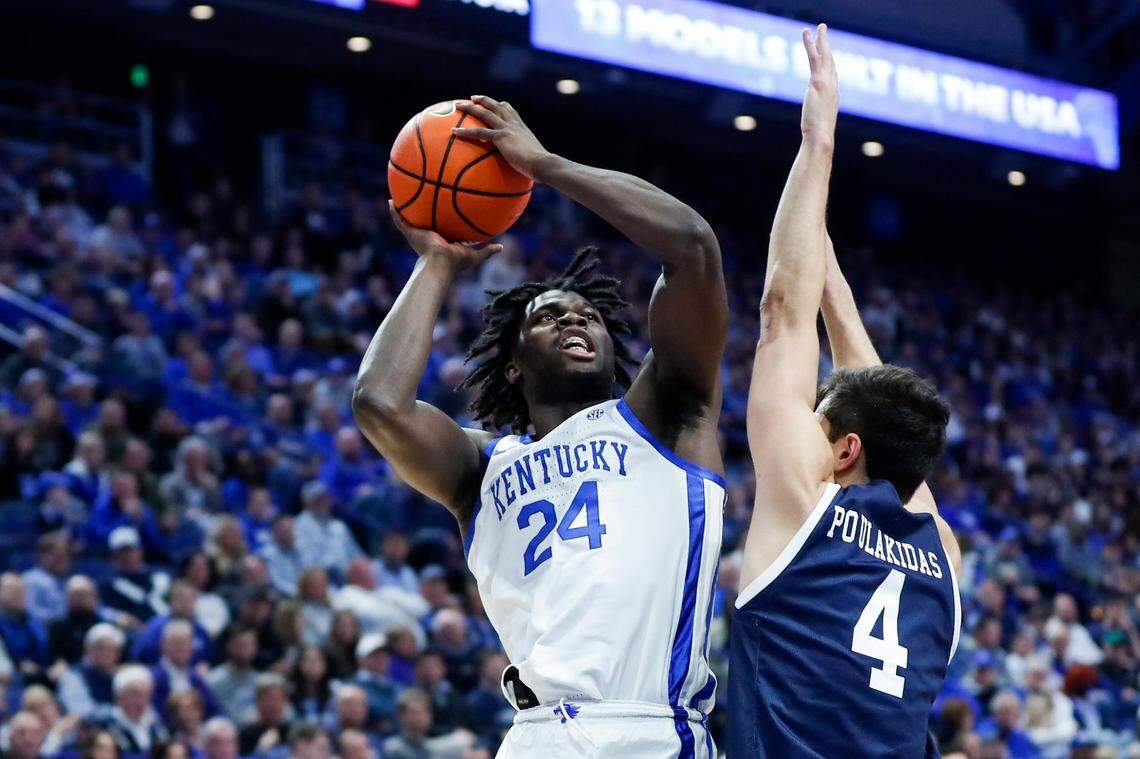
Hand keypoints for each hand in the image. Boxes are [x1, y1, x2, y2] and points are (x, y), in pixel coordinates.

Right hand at [388, 201, 501, 269]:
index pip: (443, 226)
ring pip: (410, 218)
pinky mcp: (411, 232)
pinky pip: (400, 220)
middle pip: (425, 219)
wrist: (440, 263)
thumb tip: (502, 247)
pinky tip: (390, 200)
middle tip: (423, 196)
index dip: (443, 218)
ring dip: (405, 208)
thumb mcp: (474, 255)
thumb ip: (487, 250)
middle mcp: (429, 235)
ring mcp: (418, 234)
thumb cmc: (456, 262)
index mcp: (442, 240)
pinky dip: (394, 212)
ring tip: (401, 194)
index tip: (444, 208)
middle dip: (423, 210)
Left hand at [453, 95, 550, 179]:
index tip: (496, 103)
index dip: (502, 106)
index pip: (511, 111)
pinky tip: (453, 132)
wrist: (543, 163)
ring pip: (485, 113)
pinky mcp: (500, 138)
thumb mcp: (534, 160)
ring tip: (457, 106)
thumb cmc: (541, 167)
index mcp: (522, 128)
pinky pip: (478, 132)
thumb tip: (528, 175)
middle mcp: (514, 125)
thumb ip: (527, 162)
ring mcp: (507, 129)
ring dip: (470, 108)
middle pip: (496, 106)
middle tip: (472, 98)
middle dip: (483, 100)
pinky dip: (465, 131)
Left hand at [800, 24, 838, 148]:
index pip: (833, 75)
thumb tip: (814, 133)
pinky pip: (814, 57)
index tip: (829, 54)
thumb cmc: (818, 139)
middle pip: (831, 61)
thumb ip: (817, 122)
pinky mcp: (817, 82)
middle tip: (824, 33)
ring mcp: (827, 83)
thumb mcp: (818, 127)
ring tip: (818, 27)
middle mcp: (833, 87)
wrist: (820, 138)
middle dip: (828, 46)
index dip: (831, 63)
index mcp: (833, 97)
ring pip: (825, 55)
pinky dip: (810, 44)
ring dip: (821, 39)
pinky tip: (807, 34)